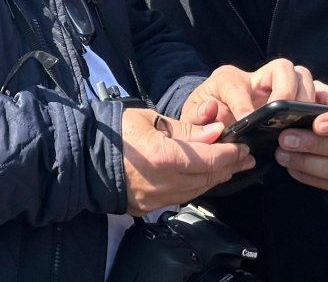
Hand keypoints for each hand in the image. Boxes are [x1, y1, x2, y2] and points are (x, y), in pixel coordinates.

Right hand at [121, 107, 253, 214]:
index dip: (231, 152)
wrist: (83, 157)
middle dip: (230, 165)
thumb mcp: (149, 120)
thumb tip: (216, 132)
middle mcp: (165, 183)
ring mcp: (159, 199)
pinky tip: (203, 176)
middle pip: (210, 177)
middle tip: (243, 156)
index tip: (242, 145)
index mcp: (164, 157)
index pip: (211, 159)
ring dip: (217, 176)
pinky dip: (198, 185)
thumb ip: (185, 129)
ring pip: (200, 189)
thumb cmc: (113, 132)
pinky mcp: (152, 207)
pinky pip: (184, 196)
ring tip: (229, 165)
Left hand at [182, 58, 327, 127]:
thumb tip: (213, 114)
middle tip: (286, 116)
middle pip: (282, 68)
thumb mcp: (192, 121)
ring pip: (302, 76)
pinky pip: (318, 91)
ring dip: (310, 96)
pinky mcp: (294, 96)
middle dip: (286, 90)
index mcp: (226, 80)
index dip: (242, 103)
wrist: (212, 119)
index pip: (236, 84)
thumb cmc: (204, 120)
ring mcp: (278, 85)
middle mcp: (256, 77)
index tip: (249, 121)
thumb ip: (197, 120)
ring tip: (314, 120)